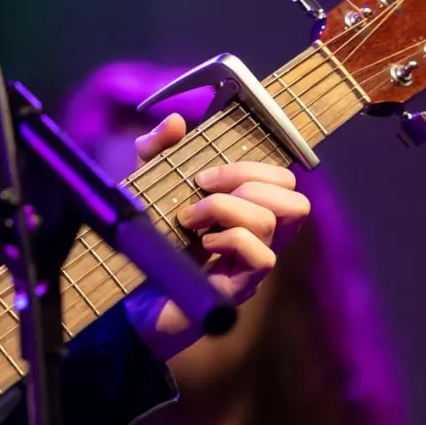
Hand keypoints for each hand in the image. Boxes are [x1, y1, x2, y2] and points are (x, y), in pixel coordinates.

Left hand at [123, 113, 310, 360]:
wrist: (129, 302)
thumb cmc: (148, 245)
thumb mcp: (146, 187)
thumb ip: (156, 151)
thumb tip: (176, 122)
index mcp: (247, 212)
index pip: (284, 178)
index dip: (251, 166)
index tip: (202, 174)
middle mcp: (260, 239)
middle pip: (296, 199)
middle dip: (247, 182)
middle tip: (201, 193)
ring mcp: (252, 266)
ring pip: (275, 221)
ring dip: (227, 208)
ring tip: (190, 219)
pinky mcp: (239, 289)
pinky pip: (262, 257)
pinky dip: (230, 240)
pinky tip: (201, 247)